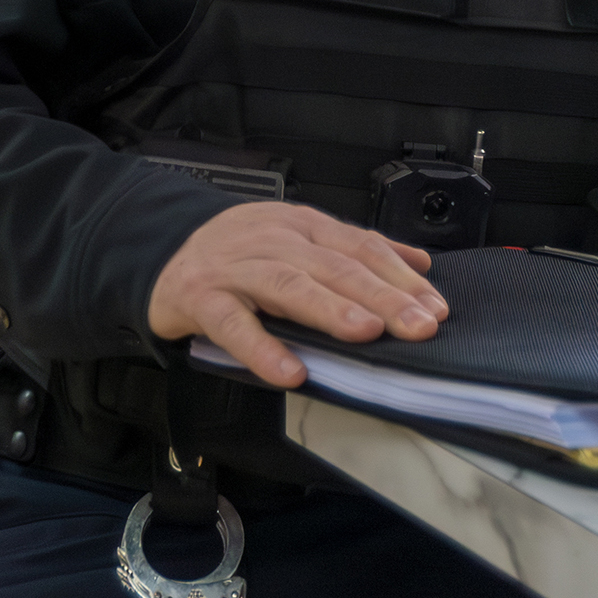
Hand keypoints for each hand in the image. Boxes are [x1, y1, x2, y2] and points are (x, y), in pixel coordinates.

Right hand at [147, 203, 445, 388]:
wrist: (164, 255)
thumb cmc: (240, 254)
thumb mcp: (299, 238)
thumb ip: (356, 249)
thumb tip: (420, 262)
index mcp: (302, 226)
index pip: (360, 247)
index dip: (400, 276)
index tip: (434, 307)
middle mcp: (273, 241)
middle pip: (334, 266)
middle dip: (382, 295)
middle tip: (419, 325)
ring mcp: (237, 269)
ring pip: (289, 286)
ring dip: (330, 310)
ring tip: (367, 332)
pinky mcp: (203, 299)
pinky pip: (234, 326)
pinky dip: (263, 349)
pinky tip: (290, 371)